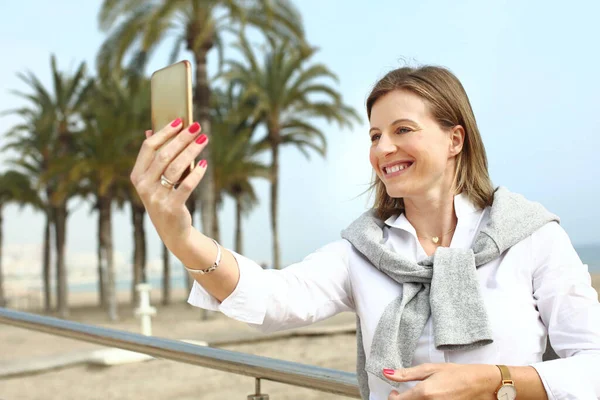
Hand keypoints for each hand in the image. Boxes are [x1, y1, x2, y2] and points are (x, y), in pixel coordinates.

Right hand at [130, 118, 208, 248]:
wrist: (173, 232)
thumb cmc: (165, 199)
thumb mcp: (155, 180)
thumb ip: (153, 158)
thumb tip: (150, 130)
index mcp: (137, 176)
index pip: (148, 148)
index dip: (164, 132)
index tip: (180, 120)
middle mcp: (144, 186)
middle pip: (164, 155)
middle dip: (182, 138)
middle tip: (197, 126)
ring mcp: (157, 198)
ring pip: (176, 168)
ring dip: (192, 151)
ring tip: (204, 140)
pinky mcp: (172, 208)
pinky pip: (186, 186)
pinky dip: (197, 172)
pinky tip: (204, 162)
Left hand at [384, 363, 498, 399]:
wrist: (479, 384)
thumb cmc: (456, 373)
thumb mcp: (430, 369)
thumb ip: (406, 373)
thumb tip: (386, 373)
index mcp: (423, 393)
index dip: (392, 396)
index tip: (395, 390)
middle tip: (402, 393)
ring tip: (416, 395)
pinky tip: (426, 398)